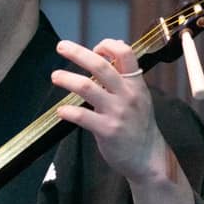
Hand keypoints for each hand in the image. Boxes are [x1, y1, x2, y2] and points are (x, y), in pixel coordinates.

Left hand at [53, 38, 176, 188]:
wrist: (148, 157)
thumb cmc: (139, 124)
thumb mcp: (140, 95)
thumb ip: (126, 74)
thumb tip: (114, 46)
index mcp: (136, 84)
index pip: (125, 53)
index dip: (107, 46)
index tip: (95, 49)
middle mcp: (127, 95)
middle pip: (100, 65)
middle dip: (77, 53)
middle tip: (61, 46)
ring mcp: (117, 112)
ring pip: (87, 87)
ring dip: (67, 78)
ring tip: (56, 76)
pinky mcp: (107, 130)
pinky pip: (81, 116)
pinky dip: (67, 111)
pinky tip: (61, 110)